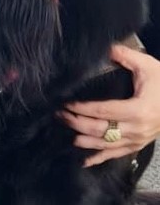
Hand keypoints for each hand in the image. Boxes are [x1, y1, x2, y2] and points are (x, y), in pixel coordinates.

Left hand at [58, 44, 159, 166]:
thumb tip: (103, 46)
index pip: (103, 111)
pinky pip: (116, 154)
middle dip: (78, 123)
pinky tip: (84, 161)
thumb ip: (124, 55)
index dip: (83, 108)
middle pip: (101, 129)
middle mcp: (137, 129)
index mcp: (138, 110)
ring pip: (106, 144)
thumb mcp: (146, 65)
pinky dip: (99, 158)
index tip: (66, 103)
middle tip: (60, 115)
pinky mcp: (138, 145)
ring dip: (84, 139)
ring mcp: (137, 140)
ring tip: (66, 131)